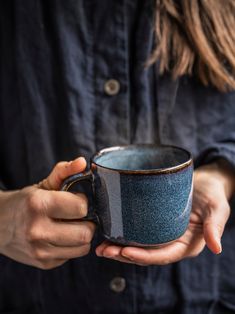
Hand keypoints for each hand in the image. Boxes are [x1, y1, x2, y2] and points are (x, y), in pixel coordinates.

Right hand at [0, 157, 94, 268]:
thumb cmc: (25, 202)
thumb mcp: (44, 184)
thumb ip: (64, 171)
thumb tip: (82, 162)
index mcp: (38, 205)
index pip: (81, 207)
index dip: (82, 202)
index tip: (75, 200)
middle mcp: (38, 230)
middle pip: (85, 232)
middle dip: (88, 221)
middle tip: (78, 216)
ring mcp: (40, 250)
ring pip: (83, 247)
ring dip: (82, 235)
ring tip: (71, 226)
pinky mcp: (44, 263)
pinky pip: (72, 255)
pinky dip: (72, 245)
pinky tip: (62, 236)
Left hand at [96, 162, 233, 265]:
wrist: (205, 182)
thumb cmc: (212, 195)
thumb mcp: (217, 208)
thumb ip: (215, 227)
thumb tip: (217, 248)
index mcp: (186, 245)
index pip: (163, 256)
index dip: (144, 257)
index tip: (125, 251)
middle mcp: (171, 242)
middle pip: (146, 254)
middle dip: (124, 255)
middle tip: (104, 250)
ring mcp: (161, 234)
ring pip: (138, 246)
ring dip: (119, 248)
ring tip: (100, 247)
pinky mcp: (153, 223)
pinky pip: (137, 232)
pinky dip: (122, 234)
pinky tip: (108, 231)